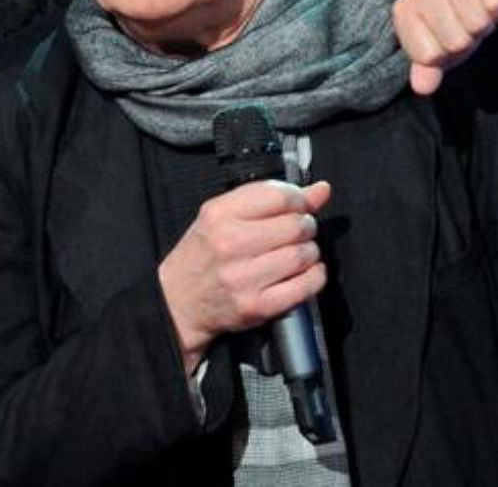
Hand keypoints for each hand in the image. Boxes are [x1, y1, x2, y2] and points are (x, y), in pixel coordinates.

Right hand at [158, 180, 330, 372]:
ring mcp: (243, 277)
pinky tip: (304, 273)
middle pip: (296, 226)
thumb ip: (269, 199)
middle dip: (306, 227)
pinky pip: (306, 286)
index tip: (299, 206)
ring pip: (304, 255)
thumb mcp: (223, 217)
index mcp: (220, 214)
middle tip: (298, 232)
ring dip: (310, 253)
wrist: (177, 301)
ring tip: (297, 254)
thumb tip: (320, 190)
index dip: (299, 199)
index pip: (279, 196)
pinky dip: (314, 277)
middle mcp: (230, 243)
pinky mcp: (257, 305)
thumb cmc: (202, 255)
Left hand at [393, 0, 497, 95]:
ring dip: (484, 24)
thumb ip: (427, 67)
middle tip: (465, 22)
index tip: (445, 38)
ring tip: (477, 10)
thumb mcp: (434, 43)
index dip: (445, 55)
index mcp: (405, 12)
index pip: (430, 56)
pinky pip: (497, 5)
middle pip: (457, 42)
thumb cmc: (449, 16)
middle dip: (467, 39)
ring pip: (478, 25)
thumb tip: (423, 88)